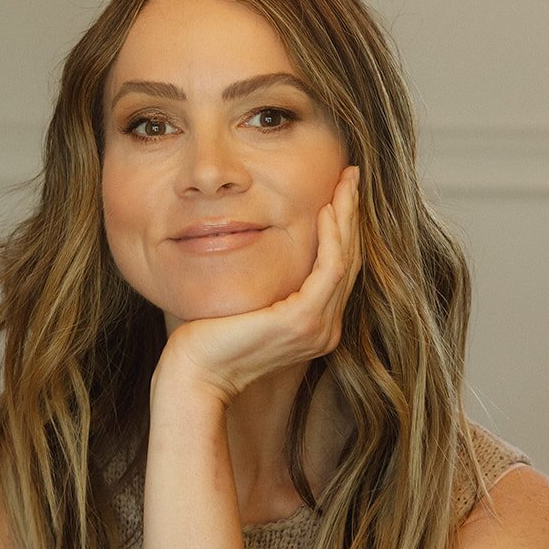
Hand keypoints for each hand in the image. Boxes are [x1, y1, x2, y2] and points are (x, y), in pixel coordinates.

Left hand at [156, 165, 360, 404]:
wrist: (196, 373)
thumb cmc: (210, 337)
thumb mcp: (249, 301)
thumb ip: (268, 281)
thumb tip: (263, 242)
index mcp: (314, 325)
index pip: (338, 268)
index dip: (344, 228)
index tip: (342, 191)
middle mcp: (324, 329)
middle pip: (350, 259)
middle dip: (352, 214)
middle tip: (352, 175)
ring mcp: (317, 328)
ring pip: (344, 260)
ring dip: (347, 217)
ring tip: (346, 183)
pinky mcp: (301, 321)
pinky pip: (328, 270)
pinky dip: (331, 238)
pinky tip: (325, 211)